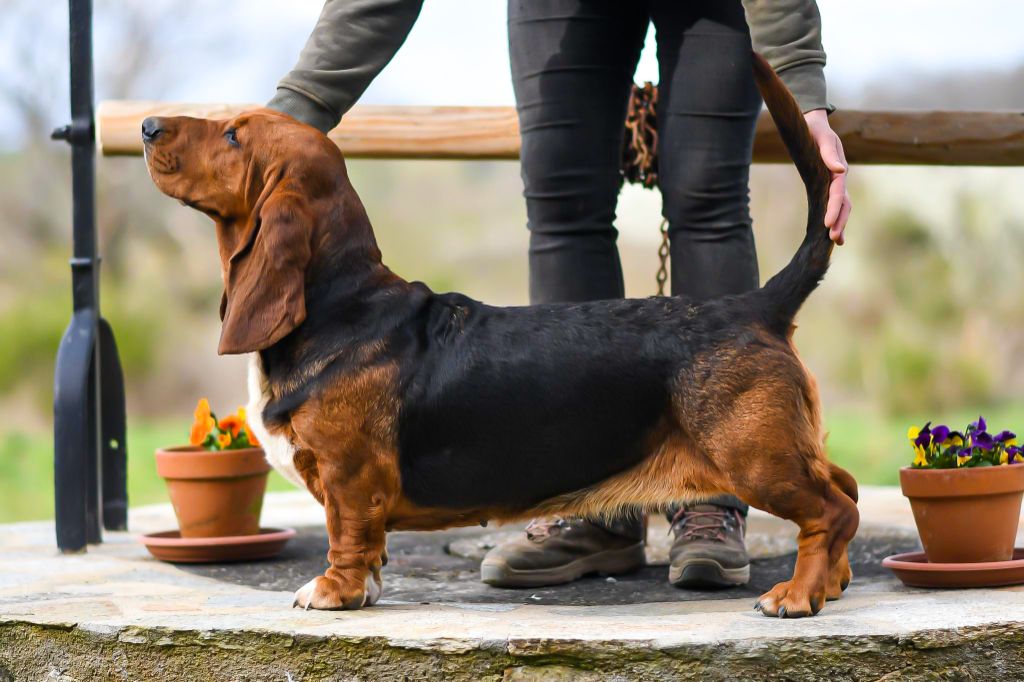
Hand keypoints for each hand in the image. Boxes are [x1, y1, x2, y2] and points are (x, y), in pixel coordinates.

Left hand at [803, 109, 850, 244]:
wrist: (814, 125)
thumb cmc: (817, 132)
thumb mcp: (823, 139)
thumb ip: (830, 154)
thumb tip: (840, 170)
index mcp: (838, 170)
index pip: (837, 194)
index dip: (833, 209)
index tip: (827, 224)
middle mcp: (839, 178)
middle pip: (843, 204)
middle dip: (840, 221)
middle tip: (834, 239)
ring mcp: (835, 182)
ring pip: (842, 206)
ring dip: (840, 223)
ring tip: (837, 241)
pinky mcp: (828, 185)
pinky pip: (834, 204)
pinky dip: (836, 217)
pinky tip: (833, 232)